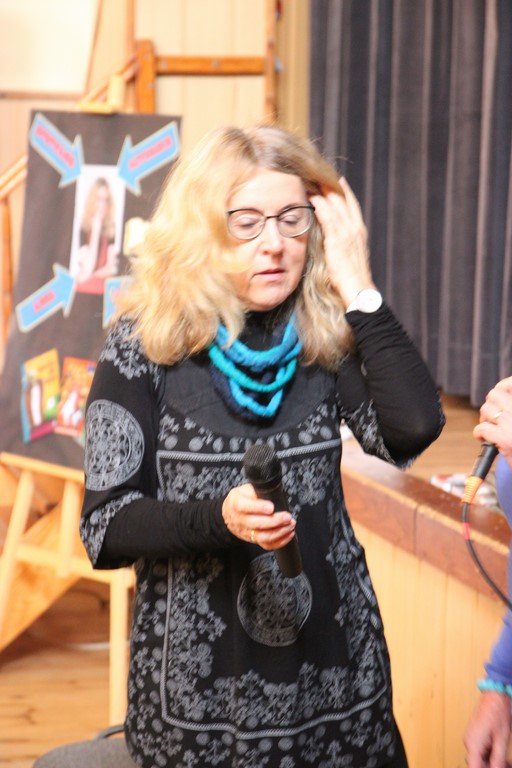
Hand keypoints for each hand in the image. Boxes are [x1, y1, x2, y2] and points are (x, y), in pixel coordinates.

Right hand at [222, 483, 295, 548]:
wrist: (229, 512)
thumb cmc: (241, 498)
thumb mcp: (246, 489)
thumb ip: (258, 491)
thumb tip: (273, 494)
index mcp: (236, 503)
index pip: (244, 506)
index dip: (258, 507)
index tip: (271, 507)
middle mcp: (239, 519)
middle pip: (255, 524)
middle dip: (274, 521)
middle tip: (287, 517)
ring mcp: (245, 532)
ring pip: (262, 536)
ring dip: (279, 532)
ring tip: (290, 525)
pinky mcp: (252, 540)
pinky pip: (266, 545)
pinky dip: (279, 541)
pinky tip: (288, 534)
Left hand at [309, 177, 375, 306]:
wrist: (359, 291)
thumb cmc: (351, 280)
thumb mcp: (347, 256)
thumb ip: (340, 244)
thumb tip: (329, 239)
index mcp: (359, 231)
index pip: (351, 204)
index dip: (343, 190)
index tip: (335, 179)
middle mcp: (355, 228)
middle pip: (342, 199)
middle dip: (330, 184)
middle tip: (317, 171)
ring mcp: (348, 233)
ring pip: (334, 204)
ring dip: (322, 190)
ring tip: (310, 178)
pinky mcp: (338, 240)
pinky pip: (328, 217)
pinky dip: (320, 204)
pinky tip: (311, 196)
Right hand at [464, 691, 511, 767]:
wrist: (495, 696)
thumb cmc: (498, 712)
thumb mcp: (502, 739)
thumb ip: (498, 758)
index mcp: (473, 743)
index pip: (474, 767)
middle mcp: (469, 741)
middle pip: (477, 763)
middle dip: (490, 767)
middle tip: (504, 766)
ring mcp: (472, 737)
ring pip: (479, 757)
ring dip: (491, 762)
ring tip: (505, 762)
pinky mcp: (475, 734)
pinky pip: (480, 750)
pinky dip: (490, 754)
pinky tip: (500, 755)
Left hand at [474, 377, 511, 468]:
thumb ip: (510, 408)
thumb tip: (495, 393)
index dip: (504, 385)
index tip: (501, 391)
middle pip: (495, 395)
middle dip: (490, 405)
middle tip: (493, 417)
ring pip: (486, 409)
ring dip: (484, 419)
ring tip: (491, 430)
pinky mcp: (507, 440)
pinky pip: (482, 427)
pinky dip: (479, 433)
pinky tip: (485, 439)